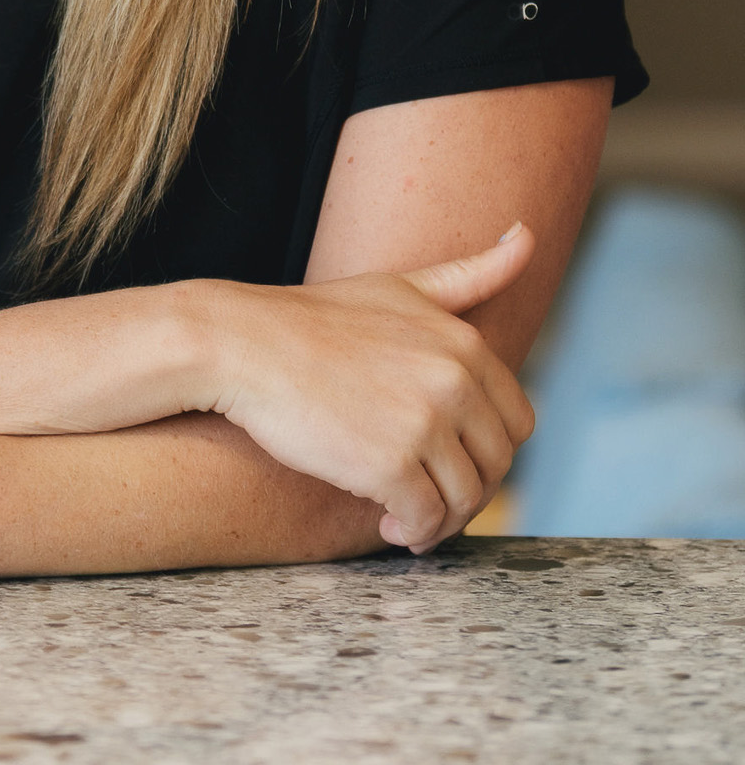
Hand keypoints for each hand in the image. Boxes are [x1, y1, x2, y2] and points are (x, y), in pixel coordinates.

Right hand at [199, 225, 537, 553]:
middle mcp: (453, 379)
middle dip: (469, 487)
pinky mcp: (391, 464)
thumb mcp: (399, 287)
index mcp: (463, 343)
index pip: (517, 420)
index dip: (488, 448)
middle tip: (428, 493)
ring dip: (440, 520)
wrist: (242, 343)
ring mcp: (424, 422)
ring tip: (406, 516)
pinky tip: (387, 524)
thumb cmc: (313, 319)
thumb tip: (527, 234)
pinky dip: (411, 533)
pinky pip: (424, 520)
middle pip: (497, 464)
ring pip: (465, 499)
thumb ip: (469, 274)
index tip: (451, 457)